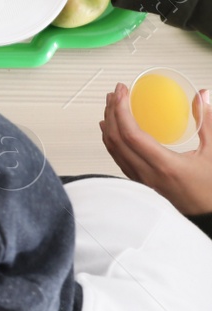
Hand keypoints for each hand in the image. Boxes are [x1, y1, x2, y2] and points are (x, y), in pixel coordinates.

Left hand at [102, 83, 211, 216]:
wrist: (210, 218)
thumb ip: (208, 123)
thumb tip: (203, 95)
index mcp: (165, 165)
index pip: (131, 134)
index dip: (121, 110)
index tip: (121, 91)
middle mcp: (148, 174)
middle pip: (116, 139)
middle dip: (112, 112)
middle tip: (115, 92)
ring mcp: (141, 180)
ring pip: (114, 149)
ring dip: (109, 124)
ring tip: (111, 105)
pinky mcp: (141, 183)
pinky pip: (118, 158)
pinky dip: (111, 140)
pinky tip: (112, 129)